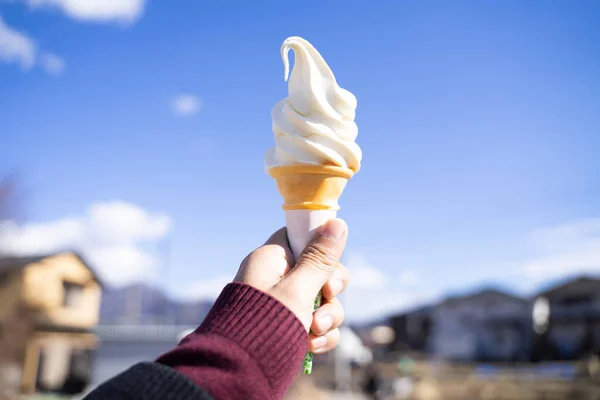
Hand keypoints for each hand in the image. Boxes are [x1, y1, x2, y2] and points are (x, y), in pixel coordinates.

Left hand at [234, 219, 348, 353]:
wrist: (241, 372)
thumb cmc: (266, 325)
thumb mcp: (298, 289)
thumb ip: (320, 259)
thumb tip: (337, 222)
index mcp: (271, 260)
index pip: (302, 238)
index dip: (321, 249)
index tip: (328, 267)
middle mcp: (276, 279)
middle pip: (319, 272)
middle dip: (330, 291)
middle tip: (328, 297)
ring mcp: (283, 304)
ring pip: (322, 301)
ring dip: (327, 318)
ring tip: (314, 331)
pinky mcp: (290, 327)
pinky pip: (316, 323)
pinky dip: (320, 335)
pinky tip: (312, 346)